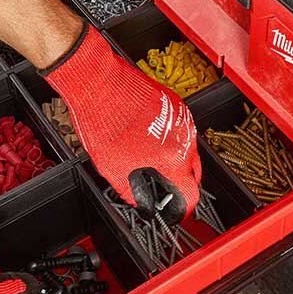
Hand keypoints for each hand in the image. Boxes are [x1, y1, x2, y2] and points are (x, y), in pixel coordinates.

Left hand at [43, 24, 200, 222]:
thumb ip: (134, 192)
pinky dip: (169, 139)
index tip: (175, 209)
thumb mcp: (113, 169)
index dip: (182, 208)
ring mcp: (183, 121)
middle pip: (192, 174)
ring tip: (148, 157)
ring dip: (173, 159)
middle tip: (159, 185)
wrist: (100, 84)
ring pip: (187, 151)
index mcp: (172, 161)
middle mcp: (184, 141)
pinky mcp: (177, 105)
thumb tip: (143, 203)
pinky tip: (148, 137)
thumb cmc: (104, 122)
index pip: (191, 196)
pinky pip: (180, 131)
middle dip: (178, 183)